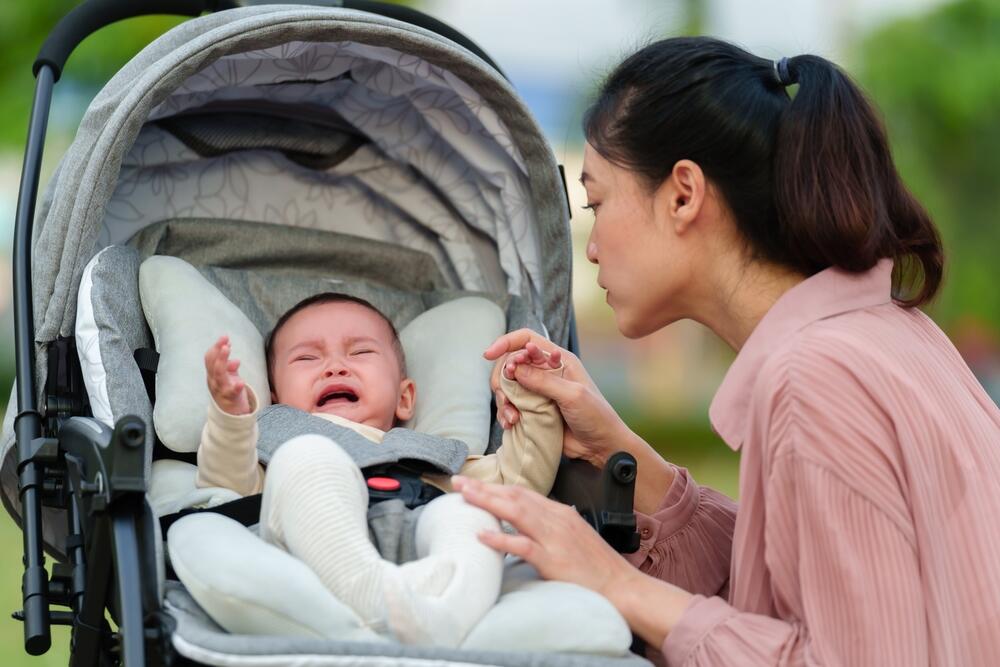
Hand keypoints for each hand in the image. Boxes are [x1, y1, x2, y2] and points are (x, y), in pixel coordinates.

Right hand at [204, 336, 250, 415]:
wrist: (232, 414)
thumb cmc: (230, 392)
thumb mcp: (229, 377)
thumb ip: (229, 366)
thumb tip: (232, 355)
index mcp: (212, 375)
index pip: (210, 359)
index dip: (216, 348)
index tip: (225, 338)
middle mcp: (214, 381)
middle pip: (212, 364)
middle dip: (218, 351)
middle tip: (225, 340)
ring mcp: (221, 389)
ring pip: (218, 374)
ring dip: (222, 361)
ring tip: (227, 349)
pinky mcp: (230, 398)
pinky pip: (231, 392)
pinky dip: (236, 386)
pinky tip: (241, 382)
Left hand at [451, 475, 634, 598]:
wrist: (622, 586)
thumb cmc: (598, 566)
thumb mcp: (575, 536)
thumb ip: (553, 525)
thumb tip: (533, 520)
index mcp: (560, 513)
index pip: (522, 492)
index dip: (496, 486)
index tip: (473, 483)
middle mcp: (556, 519)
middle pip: (514, 496)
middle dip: (484, 487)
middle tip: (457, 481)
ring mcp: (554, 538)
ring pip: (515, 512)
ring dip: (486, 502)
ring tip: (464, 496)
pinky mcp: (553, 560)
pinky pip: (522, 546)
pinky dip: (500, 539)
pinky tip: (482, 535)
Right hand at [484, 329, 630, 466]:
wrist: (602, 446)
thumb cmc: (596, 416)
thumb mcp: (572, 395)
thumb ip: (543, 380)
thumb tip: (514, 368)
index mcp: (559, 360)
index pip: (526, 340)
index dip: (506, 343)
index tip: (489, 355)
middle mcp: (546, 372)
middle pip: (511, 363)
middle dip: (503, 377)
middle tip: (505, 394)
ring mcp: (538, 391)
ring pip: (507, 386)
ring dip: (503, 400)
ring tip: (512, 417)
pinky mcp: (533, 410)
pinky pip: (510, 406)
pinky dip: (506, 414)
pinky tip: (512, 424)